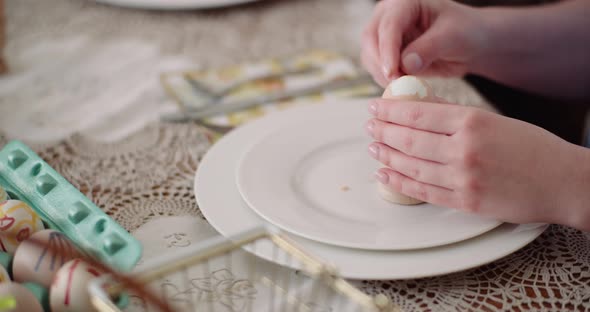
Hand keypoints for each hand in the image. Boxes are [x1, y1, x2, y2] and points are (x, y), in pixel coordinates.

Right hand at [361, 0, 485, 85]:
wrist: (469, 44)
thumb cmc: (465, 32)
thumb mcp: (452, 37)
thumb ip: (429, 48)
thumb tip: (406, 65)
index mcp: (405, 2)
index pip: (389, 25)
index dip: (388, 50)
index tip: (392, 73)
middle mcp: (389, 15)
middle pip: (370, 39)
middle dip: (380, 63)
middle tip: (396, 83)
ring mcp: (384, 34)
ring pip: (369, 56)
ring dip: (381, 74)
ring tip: (403, 86)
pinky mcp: (385, 53)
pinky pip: (376, 68)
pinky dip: (385, 80)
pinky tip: (402, 86)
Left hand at [365, 99, 589, 228]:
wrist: (562, 181)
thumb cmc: (531, 147)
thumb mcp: (494, 120)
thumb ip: (455, 114)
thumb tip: (419, 105)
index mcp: (473, 122)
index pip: (418, 114)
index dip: (391, 111)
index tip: (375, 108)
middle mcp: (464, 150)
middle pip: (409, 140)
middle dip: (383, 132)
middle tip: (369, 127)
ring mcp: (463, 178)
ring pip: (411, 166)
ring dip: (386, 156)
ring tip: (373, 148)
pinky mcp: (465, 202)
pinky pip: (423, 191)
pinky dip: (400, 182)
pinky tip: (385, 174)